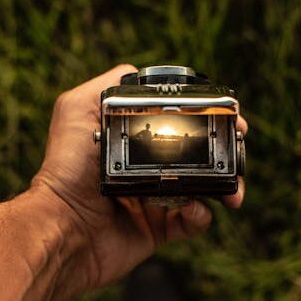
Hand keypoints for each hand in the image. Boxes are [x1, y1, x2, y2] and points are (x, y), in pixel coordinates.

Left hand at [31, 64, 247, 290]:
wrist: (62, 225)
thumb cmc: (64, 168)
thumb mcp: (75, 110)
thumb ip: (105, 87)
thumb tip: (135, 71)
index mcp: (134, 140)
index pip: (178, 123)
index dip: (205, 117)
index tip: (227, 115)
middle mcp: (147, 167)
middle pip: (199, 154)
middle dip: (225, 151)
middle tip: (238, 149)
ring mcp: (155, 199)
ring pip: (204, 188)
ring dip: (225, 186)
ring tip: (232, 191)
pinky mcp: (158, 229)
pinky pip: (193, 220)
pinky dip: (201, 215)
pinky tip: (194, 208)